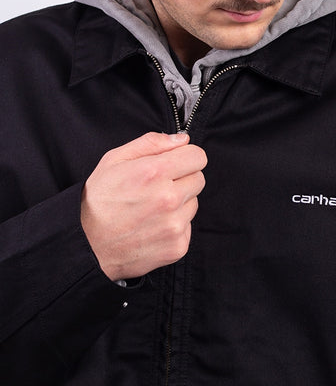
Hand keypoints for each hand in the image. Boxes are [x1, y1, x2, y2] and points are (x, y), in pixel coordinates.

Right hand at [80, 132, 206, 280]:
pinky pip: (188, 226)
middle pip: (199, 179)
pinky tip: (153, 226)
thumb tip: (183, 139)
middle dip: (182, 179)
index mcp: (154, 173)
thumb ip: (151, 143)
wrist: (87, 245)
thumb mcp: (115, 160)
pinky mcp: (178, 246)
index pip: (198, 156)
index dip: (185, 157)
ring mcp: (174, 225)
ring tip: (152, 208)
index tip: (174, 163)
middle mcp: (168, 199)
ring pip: (194, 203)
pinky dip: (175, 225)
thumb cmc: (98, 200)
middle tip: (158, 187)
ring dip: (179, 203)